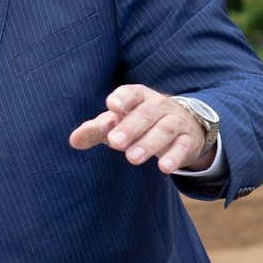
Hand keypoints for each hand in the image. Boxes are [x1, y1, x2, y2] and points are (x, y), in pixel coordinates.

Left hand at [69, 84, 212, 174]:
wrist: (183, 126)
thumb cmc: (139, 123)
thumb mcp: (118, 124)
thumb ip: (96, 130)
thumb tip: (73, 140)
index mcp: (138, 97)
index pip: (131, 93)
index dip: (122, 98)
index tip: (112, 106)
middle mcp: (158, 105)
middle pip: (145, 114)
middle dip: (130, 127)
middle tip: (114, 142)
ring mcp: (175, 121)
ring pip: (164, 129)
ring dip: (148, 143)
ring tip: (132, 158)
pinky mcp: (188, 139)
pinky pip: (183, 146)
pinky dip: (174, 156)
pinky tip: (164, 168)